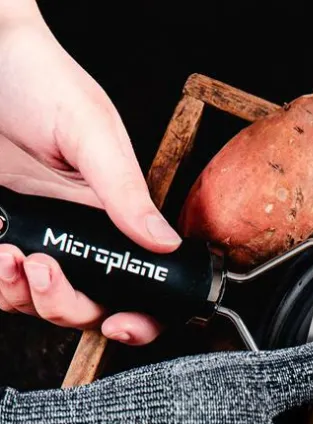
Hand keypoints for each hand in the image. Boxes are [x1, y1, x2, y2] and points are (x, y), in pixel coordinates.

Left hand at [0, 2, 178, 343]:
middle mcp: (79, 237)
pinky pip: (3, 286)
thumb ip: (125, 190)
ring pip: (41, 305)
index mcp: (115, 218)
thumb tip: (165, 243)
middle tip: (41, 268)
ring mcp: (39, 239)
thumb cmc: (40, 80)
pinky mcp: (2, 236)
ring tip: (9, 256)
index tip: (120, 325)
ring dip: (25, 296)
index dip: (138, 320)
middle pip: (86, 309)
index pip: (141, 287)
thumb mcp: (90, 131)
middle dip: (64, 305)